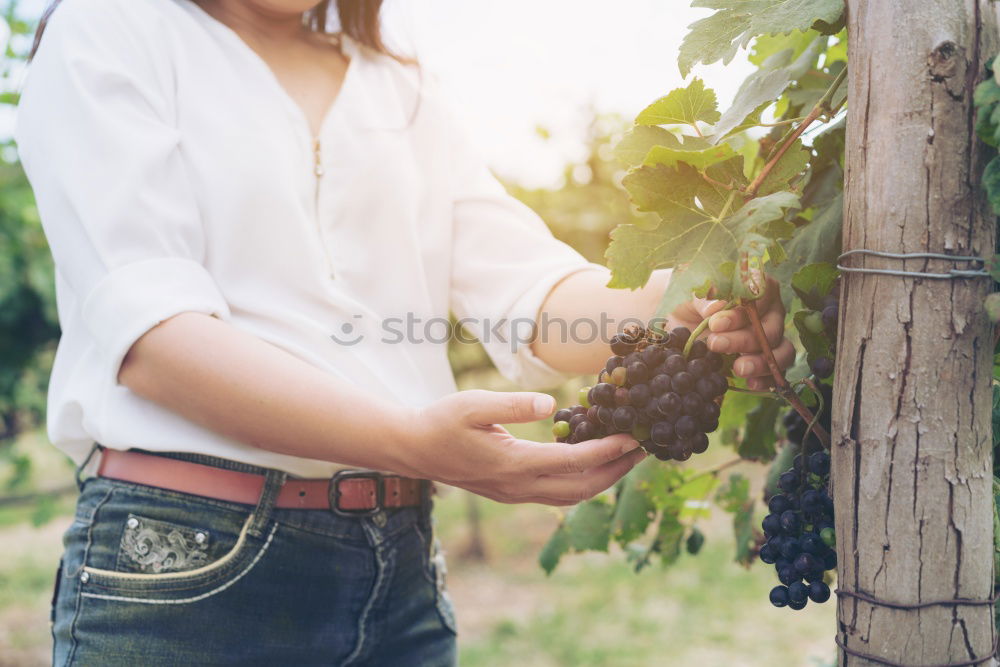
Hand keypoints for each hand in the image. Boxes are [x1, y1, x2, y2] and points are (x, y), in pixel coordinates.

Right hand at [405, 390, 646, 505]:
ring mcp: (516, 494)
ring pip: (572, 496)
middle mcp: (520, 487)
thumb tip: (551, 403)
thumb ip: (513, 405)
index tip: (635, 436)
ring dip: (603, 479)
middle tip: (645, 449)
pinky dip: (582, 481)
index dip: (609, 450)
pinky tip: (590, 462)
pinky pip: (557, 494)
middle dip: (618, 470)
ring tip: (627, 457)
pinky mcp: (512, 493)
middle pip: (583, 487)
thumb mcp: (473, 405)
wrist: (413, 450)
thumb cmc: (440, 421)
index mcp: (514, 465)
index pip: (575, 462)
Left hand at [671, 277, 793, 390]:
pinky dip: (766, 380)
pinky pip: (776, 372)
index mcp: (756, 287)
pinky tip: (750, 384)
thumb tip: (716, 308)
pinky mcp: (765, 360)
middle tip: (716, 345)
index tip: (716, 324)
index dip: (741, 313)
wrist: (679, 323)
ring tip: (738, 369)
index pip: (760, 299)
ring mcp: (771, 337)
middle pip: (770, 328)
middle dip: (744, 340)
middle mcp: (770, 311)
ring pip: (781, 351)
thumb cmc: (688, 302)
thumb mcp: (688, 296)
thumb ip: (703, 298)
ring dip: (761, 362)